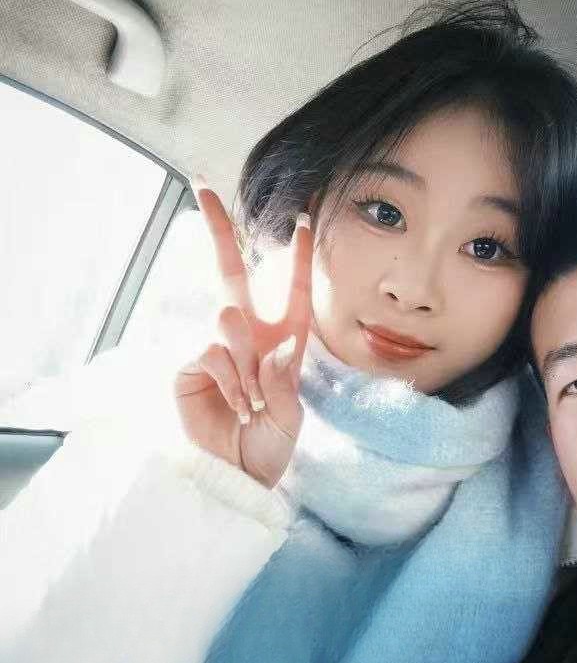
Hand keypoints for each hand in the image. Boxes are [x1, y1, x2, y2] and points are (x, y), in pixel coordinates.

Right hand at [174, 178, 313, 487]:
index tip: (304, 220)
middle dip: (216, 228)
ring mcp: (214, 346)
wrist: (234, 478)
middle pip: (228, 271)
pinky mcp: (187, 361)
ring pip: (228, 320)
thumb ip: (286, 381)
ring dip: (247, 365)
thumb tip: (275, 345)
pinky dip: (231, 381)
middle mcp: (245, 336)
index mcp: (280, 343)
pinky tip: (234, 406)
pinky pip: (212, 351)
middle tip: (201, 184)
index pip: (290, 292)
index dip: (296, 258)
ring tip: (252, 403)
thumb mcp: (291, 416)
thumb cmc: (266, 447)